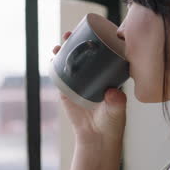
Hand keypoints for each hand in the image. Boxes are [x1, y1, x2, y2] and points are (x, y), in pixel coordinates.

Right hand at [52, 31, 126, 169]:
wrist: (95, 137)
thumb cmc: (112, 123)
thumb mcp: (117, 111)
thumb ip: (116, 103)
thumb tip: (113, 93)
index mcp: (109, 75)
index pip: (105, 53)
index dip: (99, 40)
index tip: (94, 31)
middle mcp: (95, 74)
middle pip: (86, 52)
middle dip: (78, 40)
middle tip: (71, 34)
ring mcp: (81, 80)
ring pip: (72, 60)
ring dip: (66, 49)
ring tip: (61, 43)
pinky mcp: (68, 90)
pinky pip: (61, 74)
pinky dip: (56, 64)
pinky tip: (53, 56)